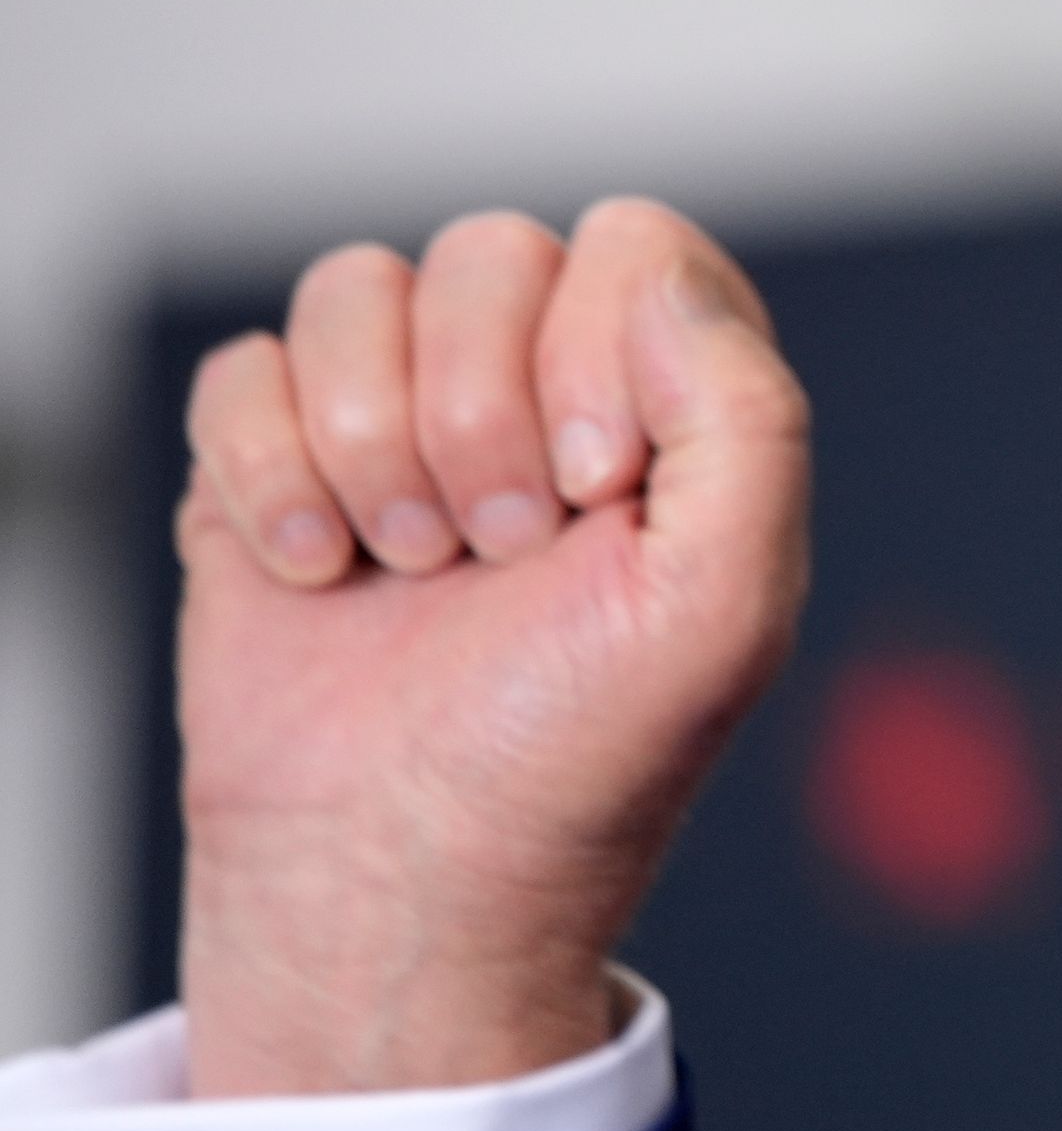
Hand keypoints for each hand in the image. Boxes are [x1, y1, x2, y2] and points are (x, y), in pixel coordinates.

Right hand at [173, 199, 809, 1096]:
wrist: (405, 883)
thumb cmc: (580, 757)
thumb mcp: (728, 603)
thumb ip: (747, 414)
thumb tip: (651, 272)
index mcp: (666, 397)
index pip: (632, 247)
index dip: (600, 352)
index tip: (598, 496)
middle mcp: (538, 384)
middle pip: (489, 252)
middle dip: (482, 414)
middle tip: (499, 553)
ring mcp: (400, 417)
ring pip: (357, 289)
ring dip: (374, 443)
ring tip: (413, 567)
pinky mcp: (273, 466)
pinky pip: (244, 370)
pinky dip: (269, 477)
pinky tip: (319, 575)